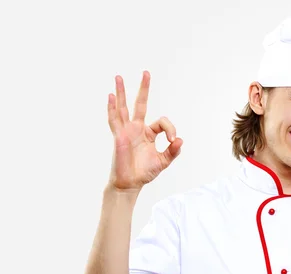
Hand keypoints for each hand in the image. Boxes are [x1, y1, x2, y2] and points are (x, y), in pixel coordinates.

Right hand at [107, 71, 182, 190]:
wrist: (130, 183)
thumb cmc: (145, 172)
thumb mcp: (163, 161)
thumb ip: (173, 151)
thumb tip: (180, 139)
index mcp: (148, 133)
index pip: (161, 122)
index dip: (170, 128)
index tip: (173, 140)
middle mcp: (136, 129)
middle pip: (140, 104)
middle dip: (144, 89)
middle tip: (147, 73)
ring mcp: (126, 131)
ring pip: (123, 108)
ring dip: (121, 92)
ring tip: (119, 77)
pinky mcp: (118, 136)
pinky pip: (114, 120)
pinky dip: (111, 108)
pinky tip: (110, 96)